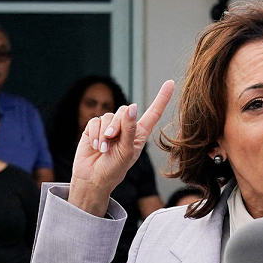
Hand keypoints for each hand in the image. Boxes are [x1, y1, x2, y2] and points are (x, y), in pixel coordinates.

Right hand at [67, 80, 174, 213]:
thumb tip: (132, 106)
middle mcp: (125, 128)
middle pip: (124, 111)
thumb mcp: (127, 151)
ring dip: (104, 133)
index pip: (153, 113)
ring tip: (103, 149)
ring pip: (108, 116)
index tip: (170, 83)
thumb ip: (130, 128)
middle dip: (117, 124)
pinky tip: (95, 146)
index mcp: (139, 134)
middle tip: (112, 139)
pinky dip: (94, 134)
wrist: (92, 179)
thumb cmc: (114, 170)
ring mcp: (109, 127)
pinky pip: (94, 122)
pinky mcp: (94, 129)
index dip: (162, 98)